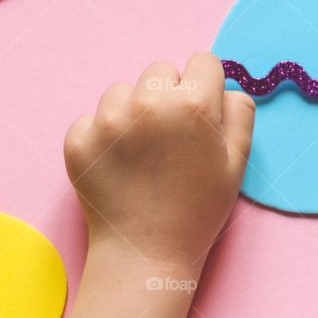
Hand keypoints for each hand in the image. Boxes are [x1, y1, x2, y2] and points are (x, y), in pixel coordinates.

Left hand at [64, 54, 253, 272]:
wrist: (145, 255)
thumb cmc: (198, 210)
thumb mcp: (237, 163)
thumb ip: (239, 114)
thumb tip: (225, 88)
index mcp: (193, 106)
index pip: (202, 62)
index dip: (205, 85)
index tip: (200, 111)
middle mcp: (148, 104)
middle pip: (161, 69)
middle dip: (169, 94)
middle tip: (170, 137)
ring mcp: (108, 121)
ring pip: (123, 90)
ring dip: (133, 110)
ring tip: (143, 152)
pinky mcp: (78, 139)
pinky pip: (93, 117)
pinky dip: (104, 135)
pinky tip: (119, 164)